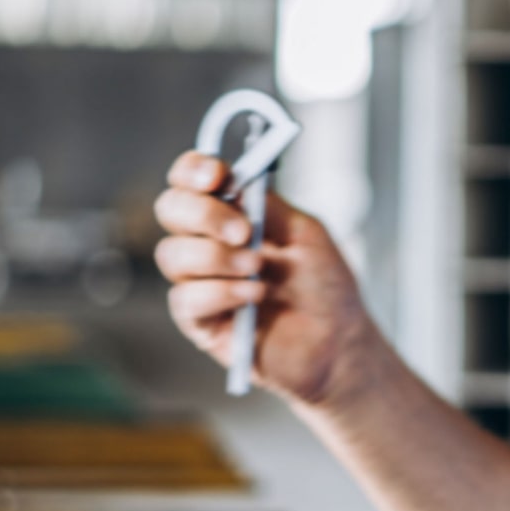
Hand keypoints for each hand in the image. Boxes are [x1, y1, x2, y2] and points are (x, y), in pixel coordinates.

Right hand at [154, 151, 383, 406]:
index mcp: (232, 214)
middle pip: (171, 210)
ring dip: (216, 257)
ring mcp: (200, 282)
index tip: (217, 176)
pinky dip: (219, 292)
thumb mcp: (306, 233)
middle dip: (203, 214)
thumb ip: (269, 207)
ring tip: (258, 270)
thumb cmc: (324, 286)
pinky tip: (253, 296)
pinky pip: (185, 299)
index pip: (192, 180)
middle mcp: (208, 242)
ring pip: (173, 255)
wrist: (338, 340)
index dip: (193, 171)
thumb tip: (237, 183)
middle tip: (244, 232)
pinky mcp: (200, 322)